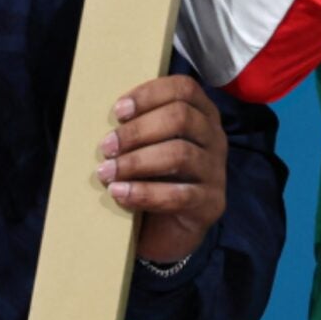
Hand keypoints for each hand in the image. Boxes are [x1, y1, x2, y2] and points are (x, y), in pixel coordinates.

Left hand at [101, 75, 228, 264]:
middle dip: (138, 130)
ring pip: (180, 154)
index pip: (184, 89)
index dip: (150, 95)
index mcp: (202, 115)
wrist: (168, 230)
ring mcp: (217, 171)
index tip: (118, 111)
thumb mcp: (149, 146)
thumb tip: (104, 120)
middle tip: (106, 146)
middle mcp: (215, 138)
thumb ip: (138, 127)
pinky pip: (179, 195)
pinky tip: (120, 194)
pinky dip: (145, 193)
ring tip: (107, 172)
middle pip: (181, 117)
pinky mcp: (211, 203)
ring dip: (136, 161)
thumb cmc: (154, 178)